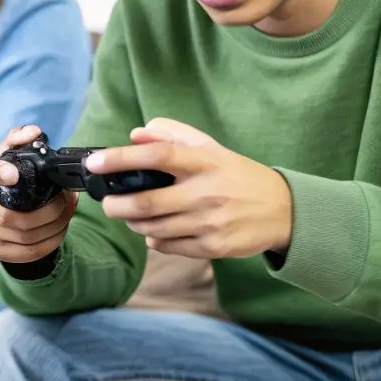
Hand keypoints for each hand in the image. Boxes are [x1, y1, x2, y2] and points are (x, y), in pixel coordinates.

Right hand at [0, 125, 76, 262]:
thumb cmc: (8, 177)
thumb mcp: (11, 155)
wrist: (1, 209)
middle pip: (4, 216)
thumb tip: (33, 132)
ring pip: (21, 236)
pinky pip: (26, 252)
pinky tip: (61, 229)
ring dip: (53, 225)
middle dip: (44, 211)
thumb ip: (19, 138)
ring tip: (68, 212)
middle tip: (64, 200)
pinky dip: (50, 241)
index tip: (14, 173)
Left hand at [84, 118, 292, 259]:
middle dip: (116, 205)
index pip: (157, 155)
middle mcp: (207, 191)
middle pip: (146, 202)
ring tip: (132, 216)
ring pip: (154, 229)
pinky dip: (155, 241)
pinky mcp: (215, 246)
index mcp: (205, 161)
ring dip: (134, 224)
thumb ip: (173, 135)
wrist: (284, 211)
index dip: (122, 158)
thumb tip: (135, 134)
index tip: (95, 163)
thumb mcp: (212, 148)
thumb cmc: (239, 176)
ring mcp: (211, 221)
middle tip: (107, 202)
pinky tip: (156, 232)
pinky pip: (169, 247)